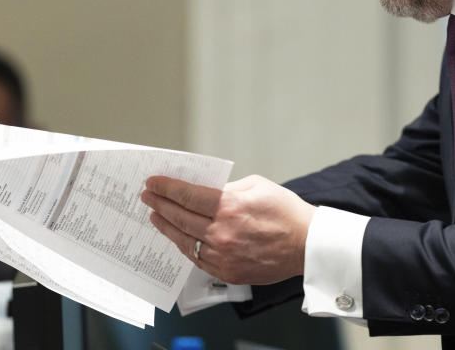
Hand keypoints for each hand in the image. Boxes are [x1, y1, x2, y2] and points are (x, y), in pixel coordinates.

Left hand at [141, 174, 315, 285]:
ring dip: (167, 226)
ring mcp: (223, 255)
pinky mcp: (227, 271)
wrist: (306, 244)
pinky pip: (197, 258)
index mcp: (229, 207)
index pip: (186, 195)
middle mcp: (222, 232)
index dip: (166, 187)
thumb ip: (227, 188)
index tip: (153, 182)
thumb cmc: (286, 212)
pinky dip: (185, 245)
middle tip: (148, 196)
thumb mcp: (256, 185)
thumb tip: (204, 192)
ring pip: (183, 240)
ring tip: (157, 216)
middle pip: (179, 217)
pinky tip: (179, 237)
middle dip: (159, 204)